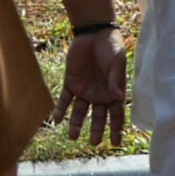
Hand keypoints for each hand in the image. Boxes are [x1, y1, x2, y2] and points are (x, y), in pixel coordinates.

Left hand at [53, 28, 128, 147]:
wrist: (94, 33)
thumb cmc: (111, 47)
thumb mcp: (116, 62)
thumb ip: (116, 80)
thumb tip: (118, 97)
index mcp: (113, 90)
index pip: (116, 112)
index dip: (116, 127)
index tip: (115, 141)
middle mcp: (99, 93)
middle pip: (98, 116)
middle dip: (96, 129)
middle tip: (93, 142)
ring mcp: (84, 89)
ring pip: (79, 111)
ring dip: (76, 123)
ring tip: (72, 136)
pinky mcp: (70, 83)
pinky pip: (64, 99)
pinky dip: (60, 109)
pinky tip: (57, 119)